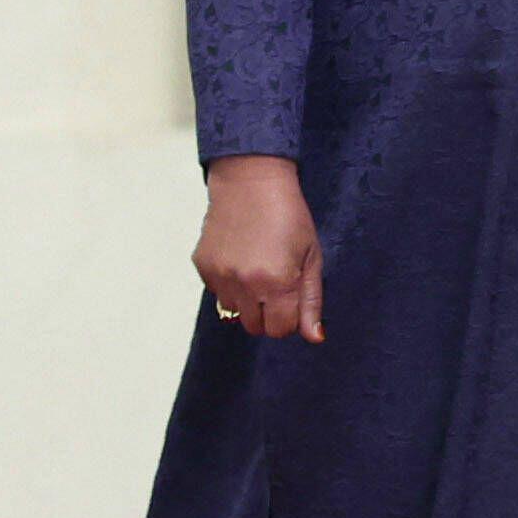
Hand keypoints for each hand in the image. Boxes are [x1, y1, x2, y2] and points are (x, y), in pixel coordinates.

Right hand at [195, 153, 326, 344]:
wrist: (250, 179)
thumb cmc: (289, 215)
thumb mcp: (311, 256)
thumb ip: (311, 301)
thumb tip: (315, 338)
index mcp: (278, 283)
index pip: (281, 330)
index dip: (289, 318)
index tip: (291, 298)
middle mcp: (245, 284)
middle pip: (255, 327)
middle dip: (268, 314)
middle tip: (275, 284)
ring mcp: (220, 275)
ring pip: (233, 313)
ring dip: (246, 300)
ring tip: (256, 268)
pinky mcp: (202, 265)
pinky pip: (216, 292)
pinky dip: (228, 283)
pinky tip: (239, 256)